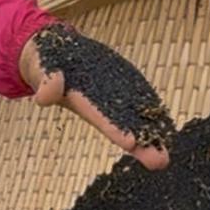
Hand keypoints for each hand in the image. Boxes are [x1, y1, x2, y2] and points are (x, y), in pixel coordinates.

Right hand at [19, 26, 170, 170]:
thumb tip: (44, 95)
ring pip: (135, 115)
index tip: (132, 143)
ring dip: (151, 132)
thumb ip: (46, 80)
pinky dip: (150, 109)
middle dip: (141, 145)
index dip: (116, 130)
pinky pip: (137, 96)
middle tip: (161, 162)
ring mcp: (112, 93)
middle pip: (123, 126)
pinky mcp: (119, 81)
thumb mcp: (42, 67)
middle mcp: (100, 103)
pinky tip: (165, 123)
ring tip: (167, 152)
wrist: (55, 48)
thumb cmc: (45, 62)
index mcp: (81, 101)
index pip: (101, 118)